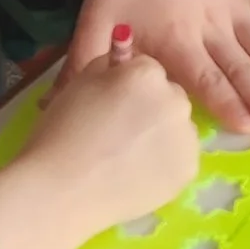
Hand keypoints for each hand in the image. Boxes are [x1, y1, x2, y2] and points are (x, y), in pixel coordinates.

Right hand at [0, 50, 199, 248]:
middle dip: (151, 107)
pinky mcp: (189, 169)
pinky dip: (164, 163)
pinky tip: (136, 173)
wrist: (61, 191)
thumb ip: (107, 64)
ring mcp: (187, 137)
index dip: (127, 87)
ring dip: (161, 134)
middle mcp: (176, 100)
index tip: (110, 105)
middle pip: (169, 96)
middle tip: (119, 132)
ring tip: (126, 156)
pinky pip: (180, 157)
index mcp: (147, 73)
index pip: (148, 69)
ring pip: (178, 128)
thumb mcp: (77, 83)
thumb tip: (125, 57)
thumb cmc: (60, 133)